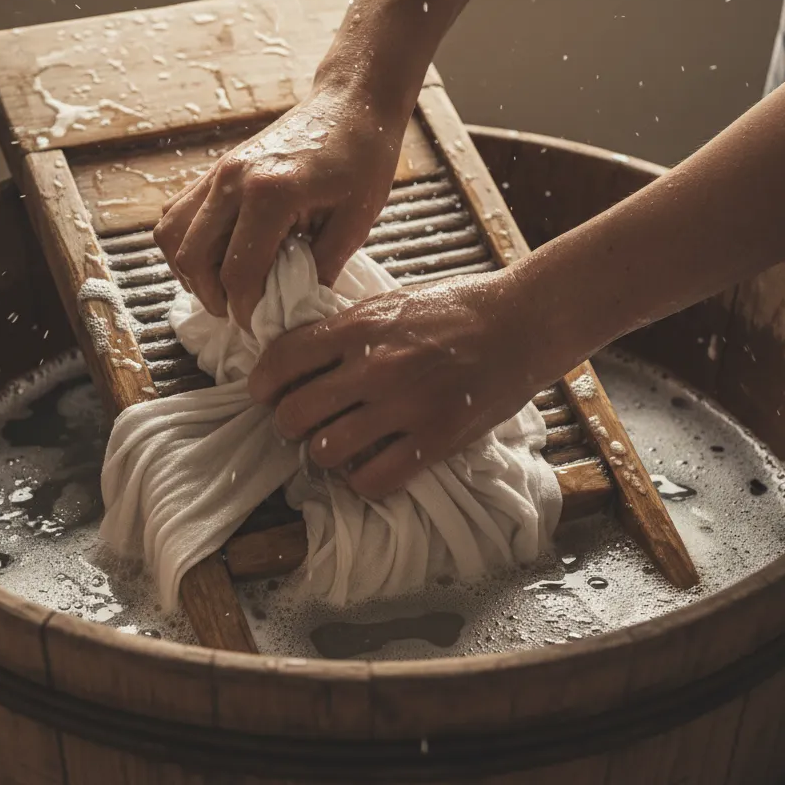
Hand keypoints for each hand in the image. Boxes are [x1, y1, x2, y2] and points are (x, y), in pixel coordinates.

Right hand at [154, 82, 409, 328]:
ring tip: (223, 288)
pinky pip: (178, 213)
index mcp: (271, 193)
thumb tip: (295, 308)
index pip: (238, 272)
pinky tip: (218, 257)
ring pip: (172, 234)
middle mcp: (233, 180)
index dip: (244, 310)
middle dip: (212, 297)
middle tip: (240, 312)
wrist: (351, 103)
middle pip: (192, 257)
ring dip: (190, 270)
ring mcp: (218, 171)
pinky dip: (187, 243)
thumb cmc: (363, 158)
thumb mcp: (356, 220)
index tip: (260, 326)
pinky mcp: (215, 169)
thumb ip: (323, 266)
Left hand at [248, 269, 565, 497]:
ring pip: (326, 451)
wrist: (522, 322)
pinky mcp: (435, 440)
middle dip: (288, 424)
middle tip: (300, 424)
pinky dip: (362, 480)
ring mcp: (404, 406)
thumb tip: (297, 357)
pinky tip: (369, 465)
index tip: (266, 394)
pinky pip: (373, 480)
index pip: (281, 361)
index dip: (262, 384)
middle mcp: (374, 367)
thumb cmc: (455, 309)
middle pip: (293, 414)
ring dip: (324, 453)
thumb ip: (344, 330)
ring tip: (337, 445)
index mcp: (358, 327)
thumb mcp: (389, 304)